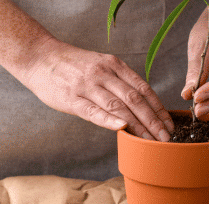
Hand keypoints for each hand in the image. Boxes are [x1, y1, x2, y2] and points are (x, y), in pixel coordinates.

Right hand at [20, 39, 173, 141]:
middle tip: (166, 138)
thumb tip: (139, 104)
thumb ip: (117, 81)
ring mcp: (88, 85)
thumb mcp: (99, 65)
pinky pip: (93, 110)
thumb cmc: (71, 66)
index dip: (158, 108)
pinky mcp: (72, 98)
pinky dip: (109, 119)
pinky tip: (122, 128)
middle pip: (135, 99)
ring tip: (150, 141)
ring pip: (119, 106)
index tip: (169, 124)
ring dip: (138, 125)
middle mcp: (103, 73)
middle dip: (153, 120)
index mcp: (113, 65)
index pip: (143, 88)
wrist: (39, 57)